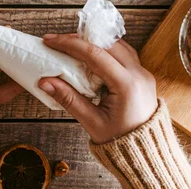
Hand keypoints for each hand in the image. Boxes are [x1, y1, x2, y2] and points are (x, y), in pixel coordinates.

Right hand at [38, 34, 156, 143]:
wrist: (146, 152)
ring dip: (93, 42)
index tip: (50, 41)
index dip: (70, 44)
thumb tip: (44, 82)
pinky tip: (91, 53)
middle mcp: (138, 74)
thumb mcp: (91, 121)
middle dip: (79, 39)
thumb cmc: (120, 140)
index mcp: (127, 85)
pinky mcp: (142, 75)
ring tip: (71, 45)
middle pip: (105, 44)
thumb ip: (68, 99)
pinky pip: (123, 53)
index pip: (95, 54)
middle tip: (57, 42)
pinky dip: (106, 49)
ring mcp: (143, 73)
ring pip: (116, 45)